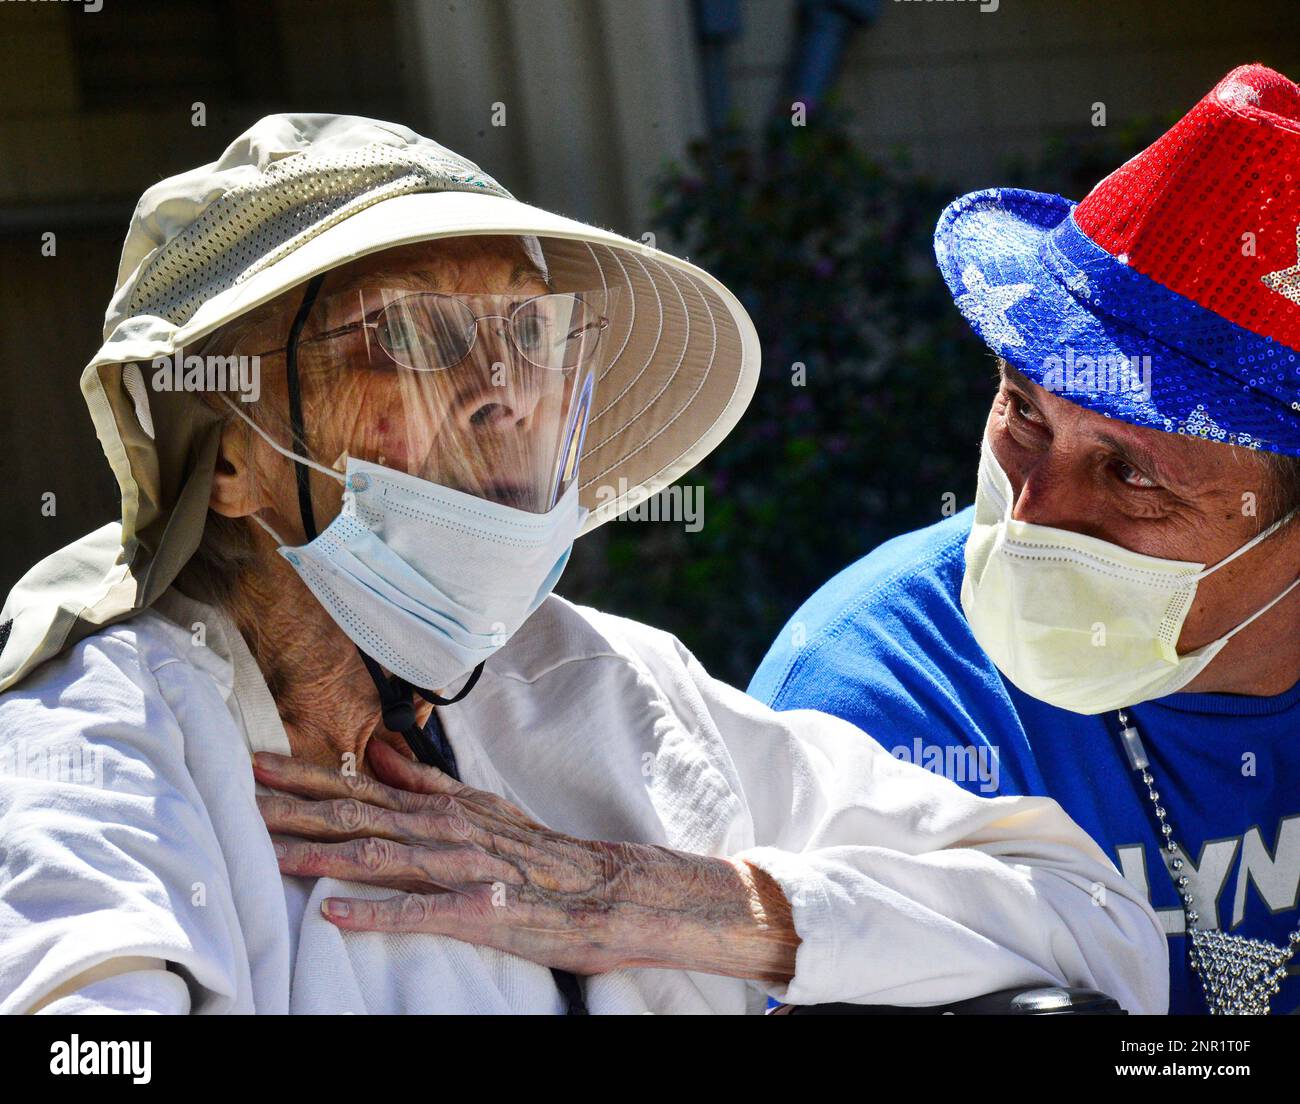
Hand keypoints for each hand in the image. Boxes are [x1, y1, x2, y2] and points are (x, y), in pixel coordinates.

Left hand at [254, 741, 797, 980]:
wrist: (605, 888)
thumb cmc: (538, 853)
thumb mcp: (480, 806)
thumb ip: (424, 781)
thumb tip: (375, 751)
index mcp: (439, 807)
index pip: (360, 787)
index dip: (304, 776)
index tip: (252, 764)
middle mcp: (445, 829)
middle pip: (359, 817)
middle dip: (295, 808)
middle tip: (239, 797)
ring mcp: (463, 868)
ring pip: (383, 857)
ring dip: (324, 854)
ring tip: (271, 851)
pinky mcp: (481, 911)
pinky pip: (424, 913)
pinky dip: (378, 913)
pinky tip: (334, 915)